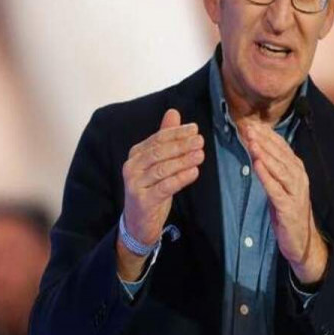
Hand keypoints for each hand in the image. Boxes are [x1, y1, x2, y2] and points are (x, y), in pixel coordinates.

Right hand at [118, 109, 203, 274]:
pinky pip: (164, 187)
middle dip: (181, 145)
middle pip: (159, 152)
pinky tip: (194, 172)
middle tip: (200, 140)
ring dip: (183, 160)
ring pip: (162, 169)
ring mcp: (135, 185)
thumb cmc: (152, 188)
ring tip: (201, 154)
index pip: (157, 139)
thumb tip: (173, 112)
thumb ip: (164, 138)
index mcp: (136, 154)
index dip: (176, 133)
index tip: (195, 129)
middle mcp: (132, 167)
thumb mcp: (158, 162)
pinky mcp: (143, 200)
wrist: (139, 222)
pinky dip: (180, 178)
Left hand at [242, 121, 327, 284]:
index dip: (267, 135)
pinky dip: (267, 176)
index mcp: (297, 171)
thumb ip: (274, 169)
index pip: (282, 148)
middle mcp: (299, 179)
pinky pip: (276, 189)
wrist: (303, 242)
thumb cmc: (289, 212)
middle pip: (281, 155)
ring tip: (253, 142)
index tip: (252, 123)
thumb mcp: (282, 187)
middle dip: (265, 140)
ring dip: (266, 154)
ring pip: (280, 169)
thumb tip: (259, 149)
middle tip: (249, 127)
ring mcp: (295, 193)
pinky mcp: (289, 208)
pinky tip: (257, 165)